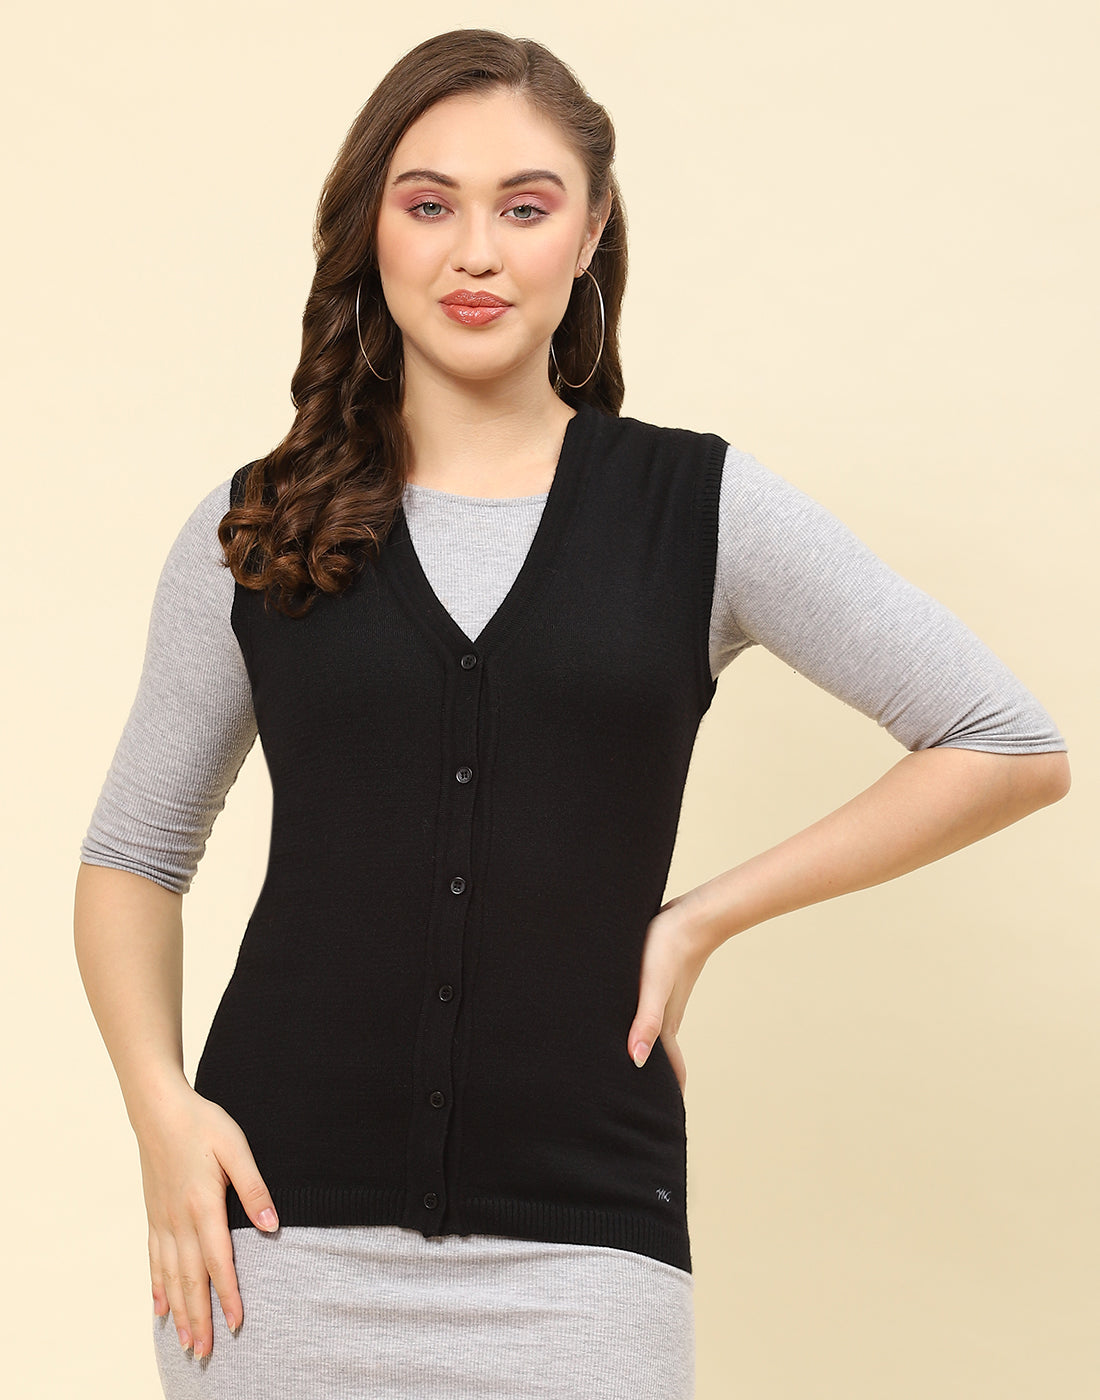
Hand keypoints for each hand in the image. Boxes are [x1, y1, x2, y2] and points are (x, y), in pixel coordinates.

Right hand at [133, 1080, 278, 1358]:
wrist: (158, 1109)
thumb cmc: (202, 1123)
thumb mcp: (235, 1147)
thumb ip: (253, 1187)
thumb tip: (273, 1223)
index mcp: (203, 1205)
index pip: (218, 1260)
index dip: (227, 1294)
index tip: (235, 1323)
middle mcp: (179, 1220)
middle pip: (190, 1278)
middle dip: (199, 1317)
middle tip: (205, 1352)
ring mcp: (163, 1219)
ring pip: (170, 1275)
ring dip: (179, 1311)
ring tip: (185, 1342)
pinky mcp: (153, 1214)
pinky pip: (154, 1260)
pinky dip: (157, 1287)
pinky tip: (159, 1308)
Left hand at [627, 890, 714, 1093]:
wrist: (691, 914)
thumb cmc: (667, 949)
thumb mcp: (652, 987)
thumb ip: (645, 1022)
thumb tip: (635, 1061)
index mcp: (664, 1027)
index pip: (665, 1072)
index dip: (663, 1096)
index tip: (659, 1122)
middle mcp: (663, 1018)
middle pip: (657, 1058)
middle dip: (649, 1082)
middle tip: (634, 1104)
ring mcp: (661, 1001)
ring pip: (650, 1036)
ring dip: (643, 1054)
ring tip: (627, 1072)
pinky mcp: (655, 982)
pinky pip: (646, 1014)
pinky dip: (638, 1028)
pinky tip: (623, 1022)